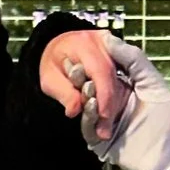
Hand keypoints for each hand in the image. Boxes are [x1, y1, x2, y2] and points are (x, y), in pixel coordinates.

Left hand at [38, 26, 128, 150]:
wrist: (60, 49)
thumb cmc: (54, 64)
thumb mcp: (49, 79)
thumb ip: (62, 93)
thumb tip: (75, 110)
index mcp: (82, 43)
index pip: (99, 70)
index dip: (104, 95)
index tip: (103, 116)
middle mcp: (101, 40)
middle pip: (111, 76)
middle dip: (109, 104)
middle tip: (104, 129)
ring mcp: (112, 45)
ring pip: (118, 78)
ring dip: (113, 103)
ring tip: (104, 125)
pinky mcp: (117, 53)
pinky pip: (120, 77)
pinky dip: (114, 96)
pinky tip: (108, 112)